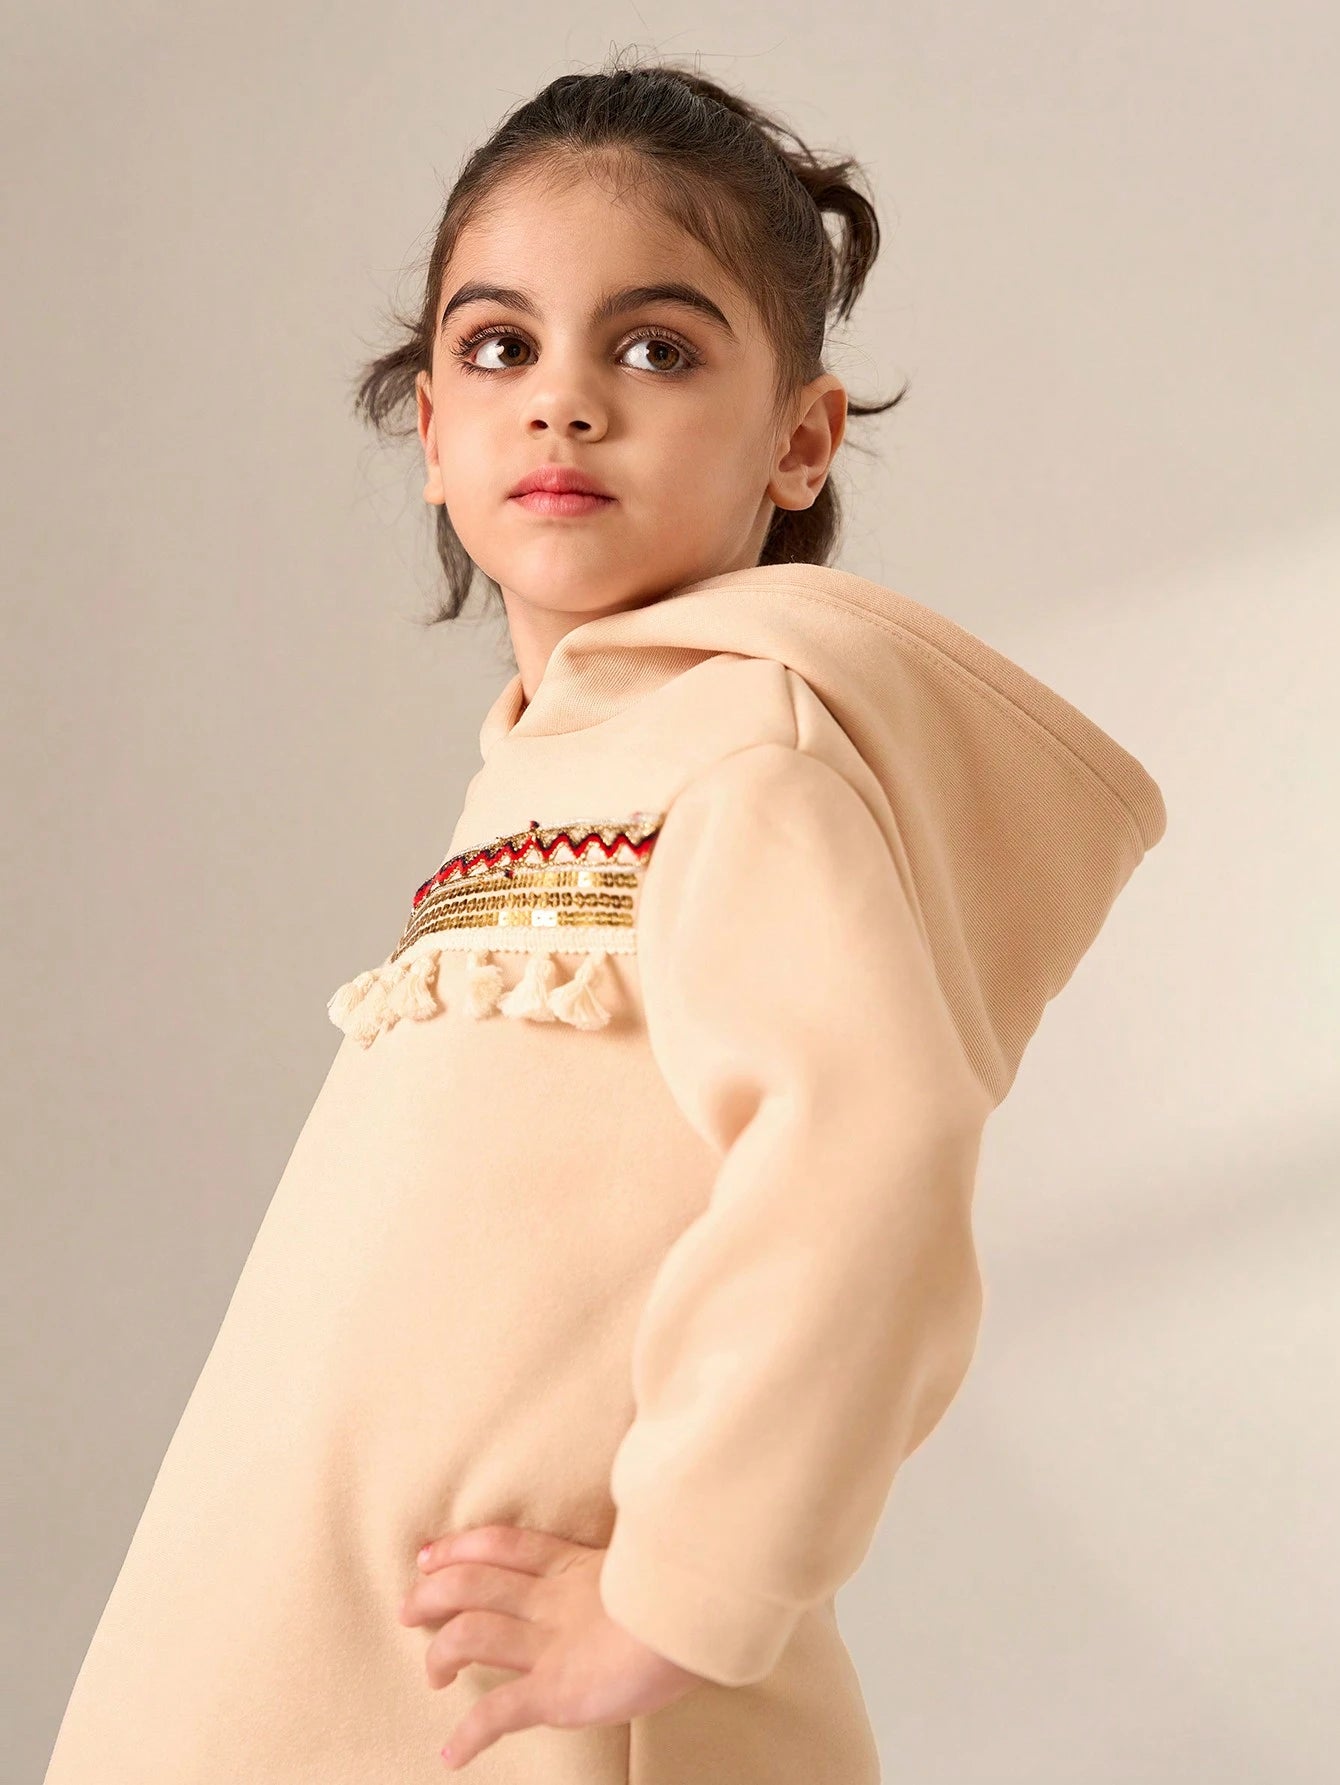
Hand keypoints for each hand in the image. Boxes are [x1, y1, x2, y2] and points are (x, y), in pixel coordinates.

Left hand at [398, 1521, 708, 1768]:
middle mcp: (553, 1602)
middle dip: (432, 1593)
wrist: (701, 1616)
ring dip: (440, 1654)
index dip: (460, 1547)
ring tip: (430, 1672)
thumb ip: (632, 1565)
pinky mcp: (555, 1691)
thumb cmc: (687, 1589)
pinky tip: (453, 1754)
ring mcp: (551, 1646)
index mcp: (573, 1568)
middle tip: (409, 1606)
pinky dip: (469, 1736)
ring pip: (472, 1635)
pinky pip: (499, 1714)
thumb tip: (642, 1558)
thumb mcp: (652, 1564)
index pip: (501, 1545)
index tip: (429, 1554)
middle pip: (472, 1583)